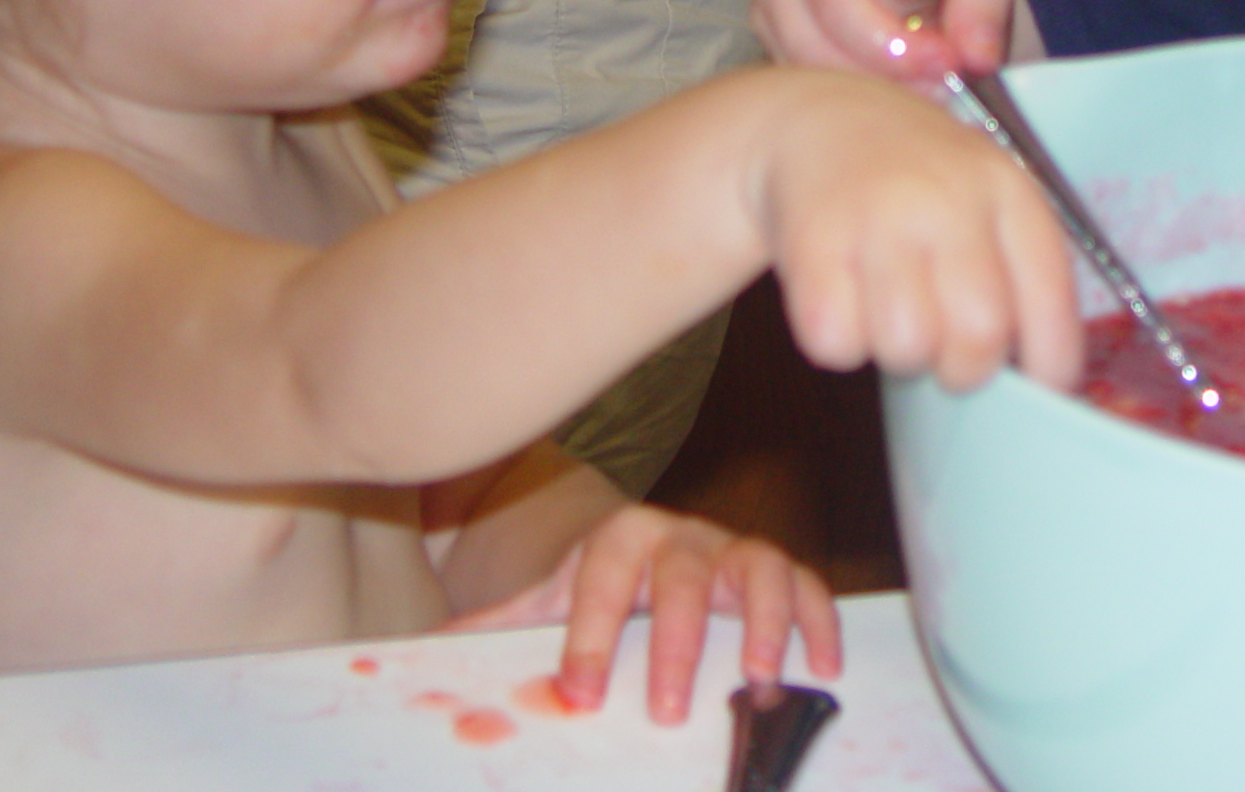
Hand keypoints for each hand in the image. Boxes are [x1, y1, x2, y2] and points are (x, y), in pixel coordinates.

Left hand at [448, 504, 840, 722]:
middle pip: (680, 577)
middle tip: (665, 708)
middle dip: (673, 643)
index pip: (599, 580)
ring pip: (755, 567)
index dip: (587, 635)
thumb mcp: (542, 602)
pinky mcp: (773, 570)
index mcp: (614, 541)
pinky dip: (817, 620)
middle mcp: (678, 536)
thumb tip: (423, 661)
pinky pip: (805, 584)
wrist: (642, 546)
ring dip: (760, 621)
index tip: (577, 693)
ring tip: (757, 679)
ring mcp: (729, 550)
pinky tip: (821, 667)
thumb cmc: (593, 587)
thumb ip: (495, 631)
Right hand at [747, 0, 1013, 85]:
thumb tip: (976, 57)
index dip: (894, 46)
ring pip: (807, 75)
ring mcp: (765, 1)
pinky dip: (855, 94)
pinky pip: (807, 86)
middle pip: (814, 47)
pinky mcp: (772, 37)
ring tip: (928, 82)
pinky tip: (898, 82)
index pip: (836, 1)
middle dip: (885, 77)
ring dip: (871, 92)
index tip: (950, 63)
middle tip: (946, 85)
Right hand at [751, 69, 1080, 393]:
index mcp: (1005, 189)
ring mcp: (878, 215)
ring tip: (887, 311)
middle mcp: (948, 197)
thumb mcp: (980, 195)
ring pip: (907, 347)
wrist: (813, 119)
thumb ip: (1015, 270)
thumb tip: (1037, 378)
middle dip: (962, 367)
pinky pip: (835, 342)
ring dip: (897, 353)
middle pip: (979, 336)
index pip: (1050, 297)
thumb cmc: (911, 179)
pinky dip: (836, 341)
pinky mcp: (812, 240)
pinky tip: (841, 297)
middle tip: (941, 346)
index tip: (1038, 386)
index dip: (1050, 361)